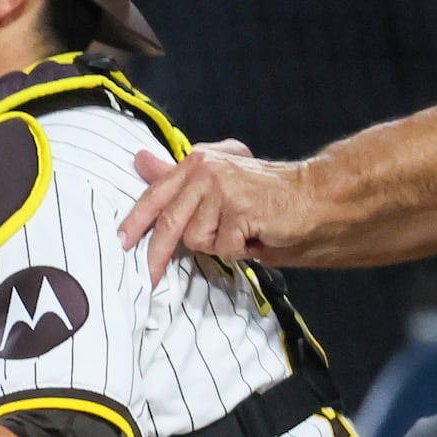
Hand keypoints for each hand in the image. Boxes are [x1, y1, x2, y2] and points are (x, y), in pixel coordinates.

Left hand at [116, 140, 304, 270]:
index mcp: (196, 162)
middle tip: (149, 276)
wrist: (316, 196)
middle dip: (158, 254)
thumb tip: (140, 160)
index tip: (121, 242)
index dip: (136, 221)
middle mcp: (205, 171)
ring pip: (198, 239)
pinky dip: (241, 250)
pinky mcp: (239, 210)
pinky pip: (224, 248)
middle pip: (169, 222)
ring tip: (243, 232)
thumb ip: (179, 177)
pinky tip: (257, 235)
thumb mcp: (219, 181)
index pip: (156, 193)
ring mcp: (222, 189)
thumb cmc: (266, 193)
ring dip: (221, 245)